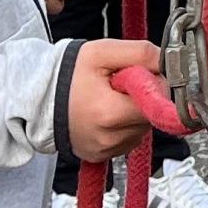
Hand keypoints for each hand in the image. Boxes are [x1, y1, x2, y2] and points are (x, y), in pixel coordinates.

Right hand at [67, 39, 160, 160]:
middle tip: (119, 85)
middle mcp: (109, 138)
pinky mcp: (101, 156)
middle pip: (151, 117)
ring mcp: (105, 150)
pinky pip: (128, 140)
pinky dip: (124, 126)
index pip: (158, 102)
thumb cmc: (68, 73)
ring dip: (134, 113)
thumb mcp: (104, 51)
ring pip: (141, 129)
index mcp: (110, 114)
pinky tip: (107, 113)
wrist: (39, 96)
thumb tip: (168, 63)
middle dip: (143, 98)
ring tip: (110, 98)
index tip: (135, 75)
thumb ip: (142, 54)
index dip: (152, 83)